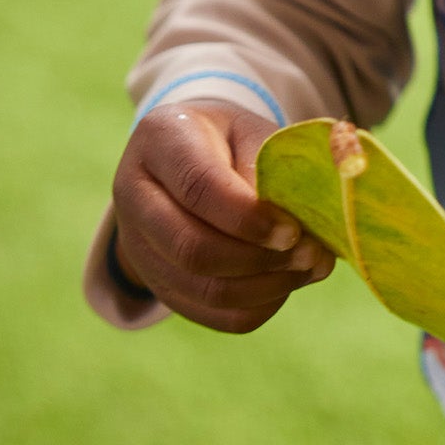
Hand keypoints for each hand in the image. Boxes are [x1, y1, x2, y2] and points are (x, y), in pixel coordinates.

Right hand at [111, 100, 332, 332]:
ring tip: (308, 268)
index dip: (250, 218)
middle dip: (259, 259)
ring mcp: (137, 245)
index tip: (294, 230)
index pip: (199, 188)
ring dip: (264, 288)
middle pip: (192, 248)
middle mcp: (134, 194)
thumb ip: (273, 167)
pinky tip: (287, 285)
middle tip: (310, 253)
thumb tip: (304, 221)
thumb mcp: (251, 131)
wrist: (186, 155)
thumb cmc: (229, 140)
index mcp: (160, 139)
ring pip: (201, 289)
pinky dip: (254, 307)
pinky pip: (207, 313)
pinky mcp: (156, 282)